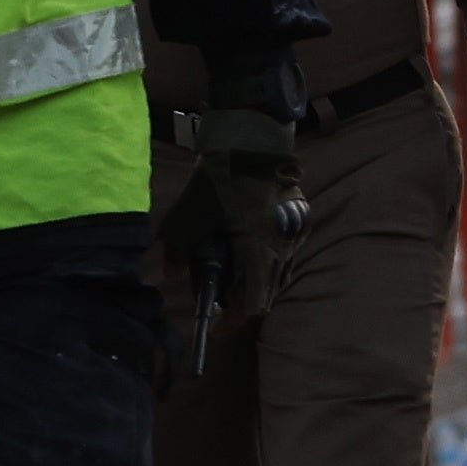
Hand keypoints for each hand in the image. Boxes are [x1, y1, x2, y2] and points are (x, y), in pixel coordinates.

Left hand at [179, 102, 309, 316]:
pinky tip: (243, 251)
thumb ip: (176, 247)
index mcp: (260, 252)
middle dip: (240, 301)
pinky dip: (264, 261)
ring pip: (277, 273)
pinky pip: (282, 253)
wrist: (255, 138)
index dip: (231, 319)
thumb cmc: (222, 177)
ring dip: (254, 281)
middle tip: (217, 299)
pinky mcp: (298, 219)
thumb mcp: (190, 213)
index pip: (252, 303)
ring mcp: (295, 234)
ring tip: (228, 275)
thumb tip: (168, 273)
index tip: (214, 327)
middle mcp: (284, 249)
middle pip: (266, 292)